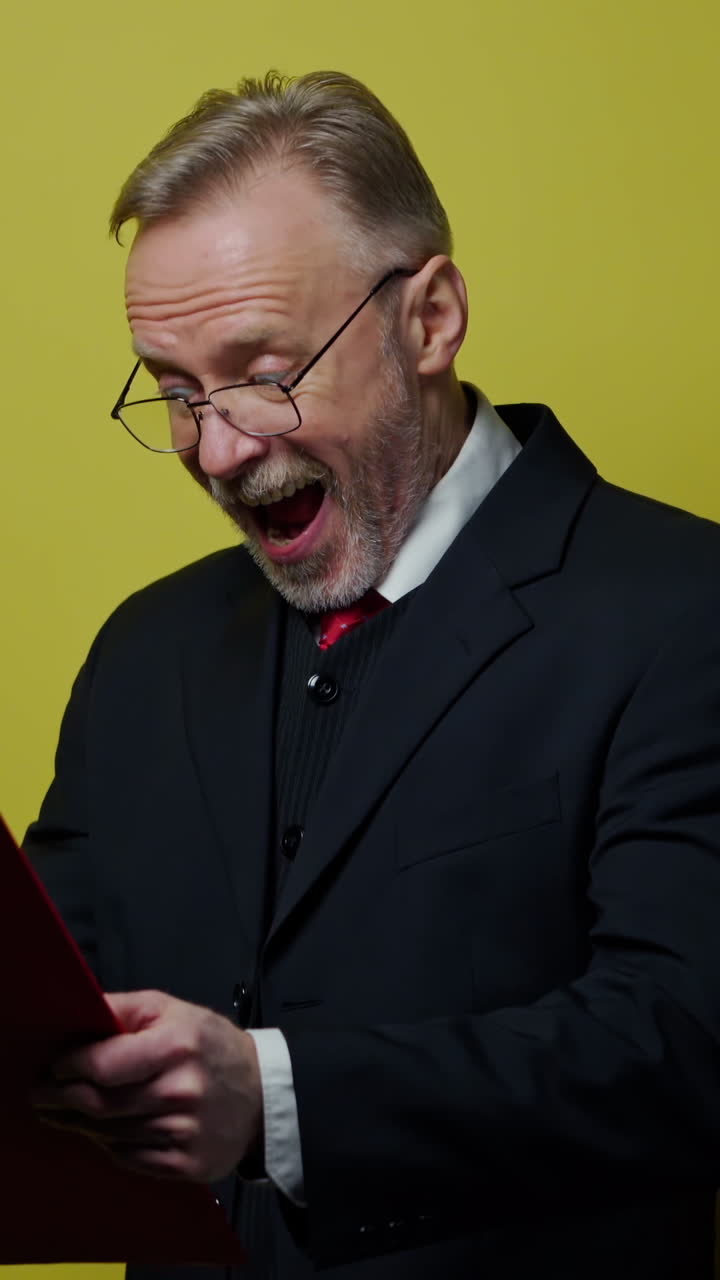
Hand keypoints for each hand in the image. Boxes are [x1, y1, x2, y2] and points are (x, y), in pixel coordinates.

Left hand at [32, 989, 262, 1180]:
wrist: (263, 1093)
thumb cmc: (211, 1045)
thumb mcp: (173, 1010)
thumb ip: (124, 1009)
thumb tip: (79, 1013)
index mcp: (177, 1046)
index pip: (104, 1065)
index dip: (69, 1067)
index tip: (54, 1066)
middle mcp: (181, 1091)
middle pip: (100, 1104)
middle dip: (61, 1100)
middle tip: (40, 1096)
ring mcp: (184, 1133)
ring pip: (109, 1134)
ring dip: (80, 1123)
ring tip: (65, 1112)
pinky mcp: (187, 1165)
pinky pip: (128, 1159)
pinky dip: (109, 1145)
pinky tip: (103, 1131)